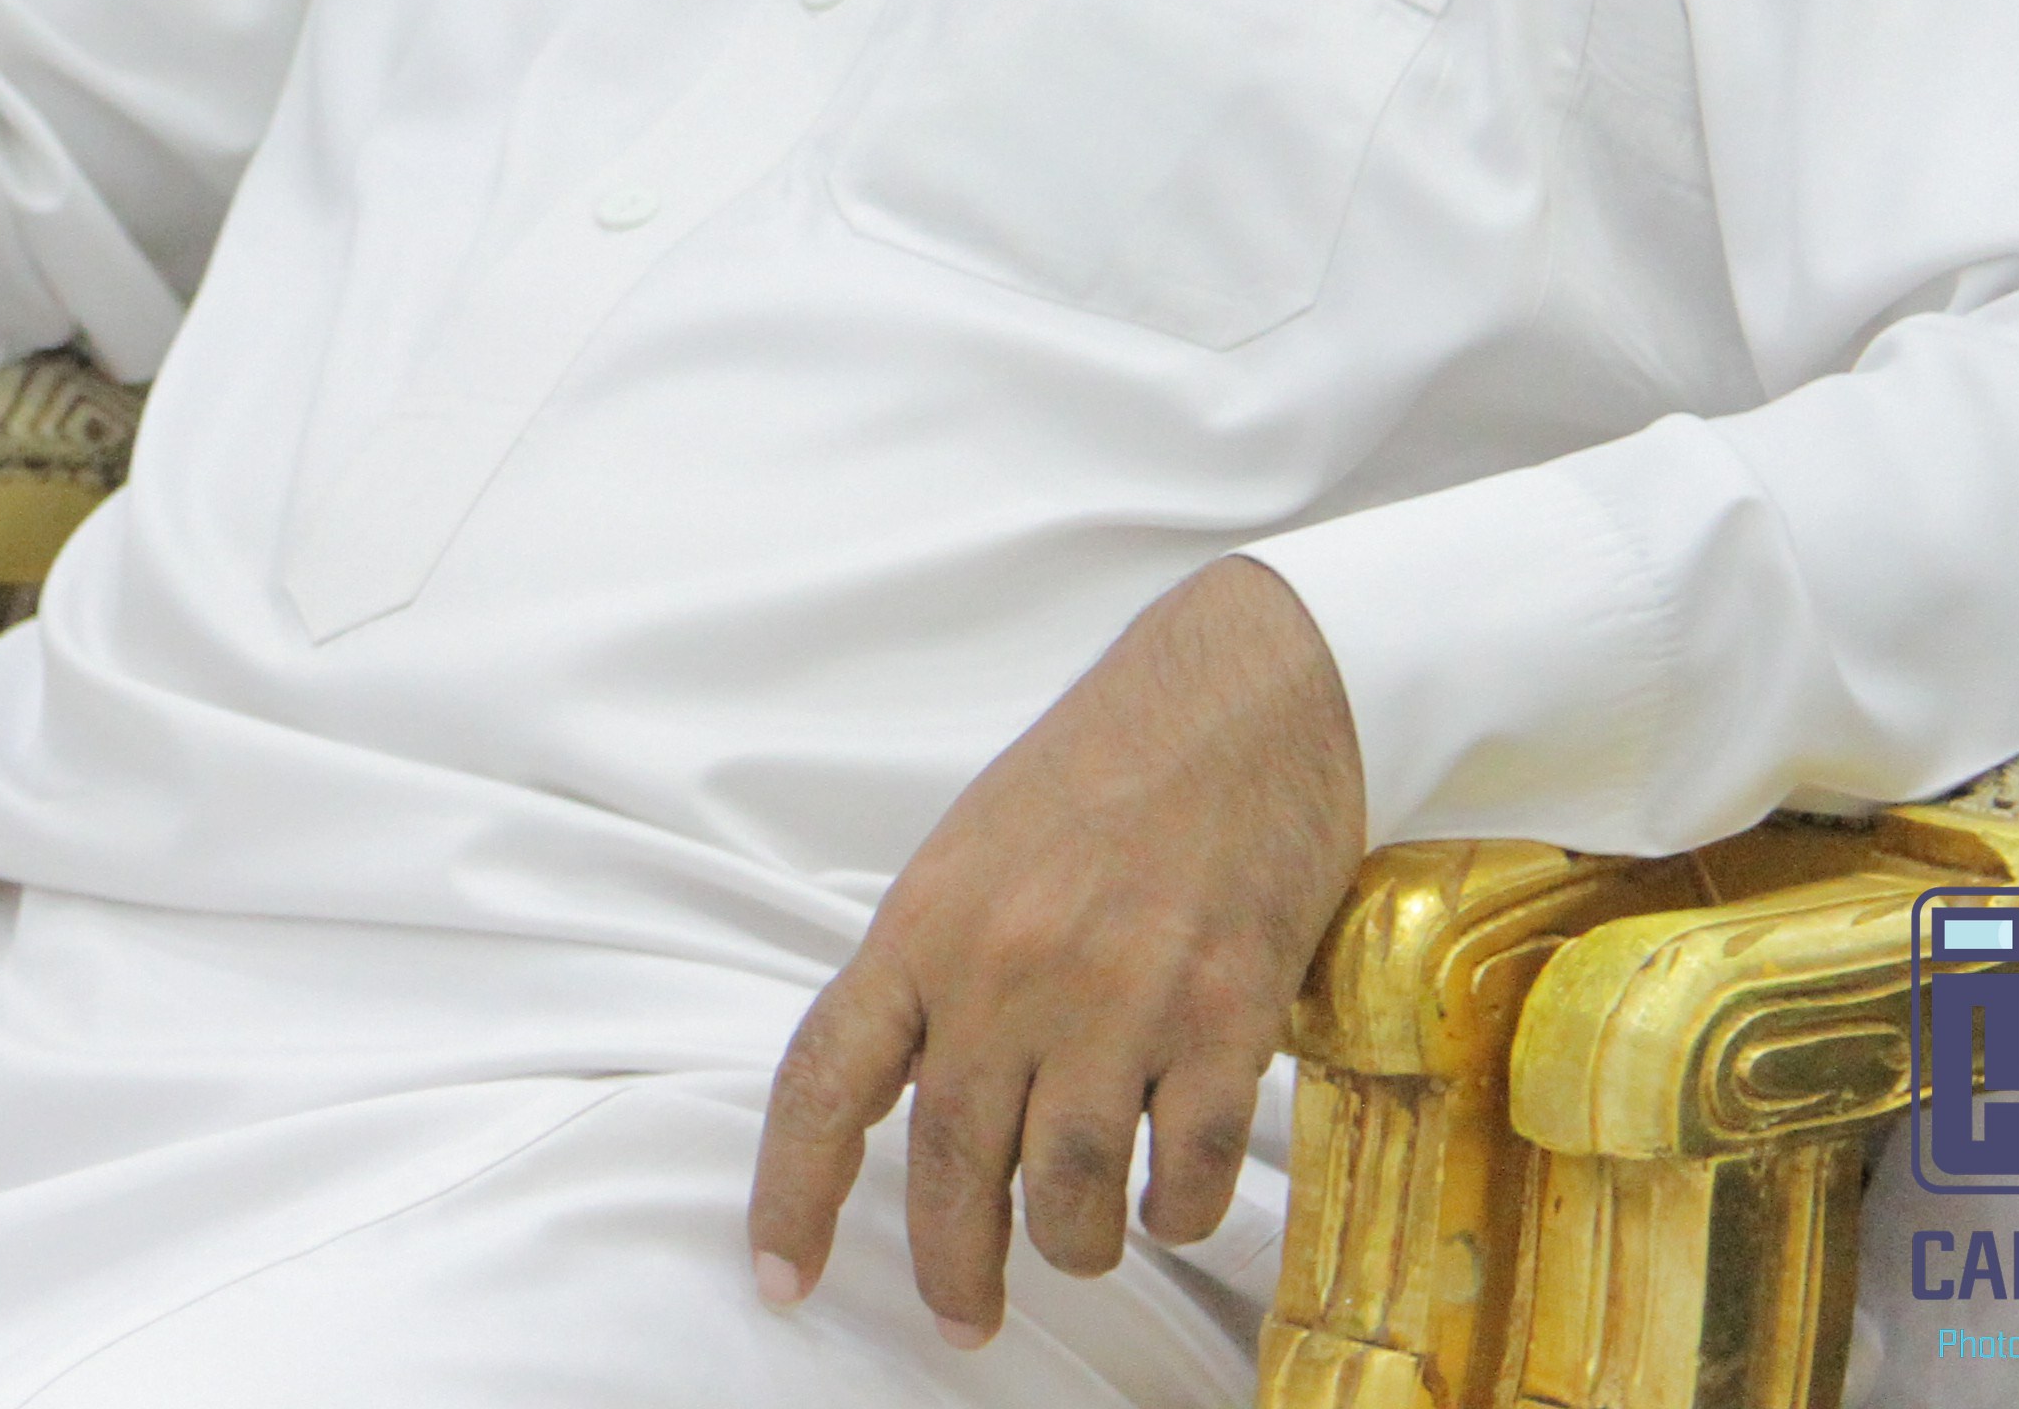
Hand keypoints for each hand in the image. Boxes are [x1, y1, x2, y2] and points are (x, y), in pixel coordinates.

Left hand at [746, 553, 1363, 1346]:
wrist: (1239, 700)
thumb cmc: (1100, 774)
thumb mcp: (971, 857)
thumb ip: (936, 973)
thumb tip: (921, 1095)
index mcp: (923, 927)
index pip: (825, 1082)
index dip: (791, 1193)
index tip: (778, 1276)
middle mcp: (1007, 971)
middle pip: (949, 1163)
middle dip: (951, 1267)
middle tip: (962, 1319)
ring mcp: (1118, 998)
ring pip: (1067, 1189)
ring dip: (1073, 1245)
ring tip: (1081, 1247)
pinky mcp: (1226, 1017)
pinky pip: (1186, 1168)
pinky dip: (1176, 1211)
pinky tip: (1172, 1203)